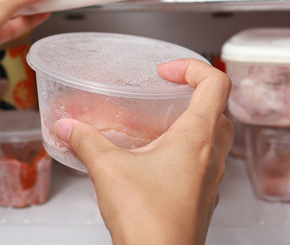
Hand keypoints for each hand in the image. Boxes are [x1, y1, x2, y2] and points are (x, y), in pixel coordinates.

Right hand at [54, 58, 233, 244]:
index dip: (194, 67)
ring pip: (215, 140)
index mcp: (198, 138)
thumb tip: (69, 127)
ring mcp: (210, 181)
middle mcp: (211, 157)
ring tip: (159, 128)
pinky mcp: (202, 201)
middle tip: (169, 94)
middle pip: (220, 111)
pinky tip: (155, 164)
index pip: (217, 83)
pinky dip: (186, 155)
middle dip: (196, 95)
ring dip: (193, 126)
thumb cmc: (148, 221)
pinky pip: (203, 166)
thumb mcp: (108, 169)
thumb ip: (86, 141)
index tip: (167, 72)